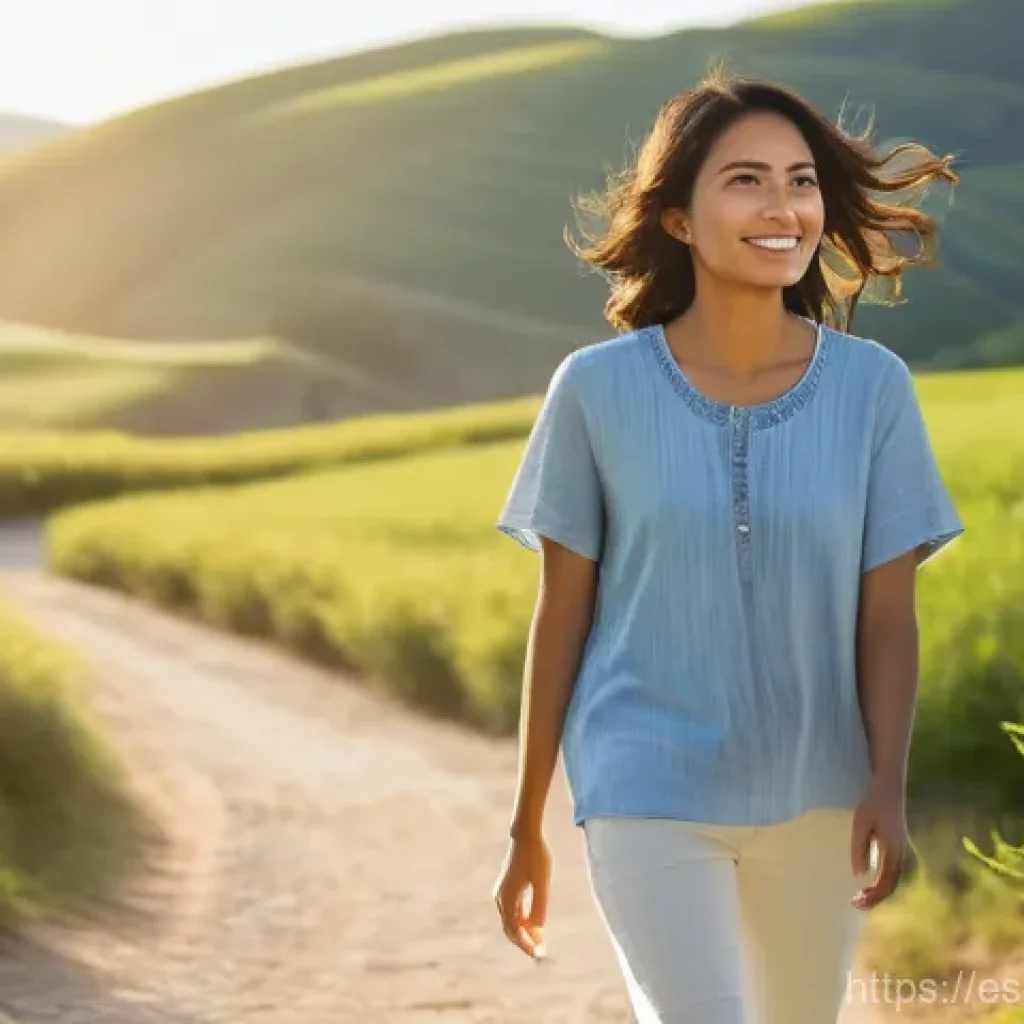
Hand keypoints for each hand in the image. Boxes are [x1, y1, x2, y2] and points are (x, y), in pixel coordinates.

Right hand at [493, 832, 551, 959]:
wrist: (527, 834)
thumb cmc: (536, 856)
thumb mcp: (542, 881)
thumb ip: (539, 905)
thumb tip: (538, 928)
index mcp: (507, 898)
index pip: (513, 930)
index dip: (526, 944)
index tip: (538, 954)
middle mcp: (501, 898)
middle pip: (511, 928)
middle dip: (525, 941)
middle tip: (540, 953)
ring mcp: (504, 892)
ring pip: (513, 919)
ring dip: (525, 932)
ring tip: (541, 942)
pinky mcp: (509, 887)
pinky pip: (515, 910)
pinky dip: (524, 920)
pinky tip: (536, 925)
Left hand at [850, 776, 907, 909]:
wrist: (890, 786)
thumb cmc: (873, 803)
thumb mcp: (861, 824)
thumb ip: (860, 848)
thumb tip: (858, 874)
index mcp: (894, 851)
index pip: (886, 883)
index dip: (873, 896)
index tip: (856, 901)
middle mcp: (900, 854)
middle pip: (891, 885)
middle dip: (875, 898)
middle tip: (855, 904)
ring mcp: (900, 851)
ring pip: (893, 879)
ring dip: (878, 891)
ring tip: (861, 897)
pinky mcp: (896, 845)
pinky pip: (892, 871)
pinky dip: (882, 881)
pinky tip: (870, 881)